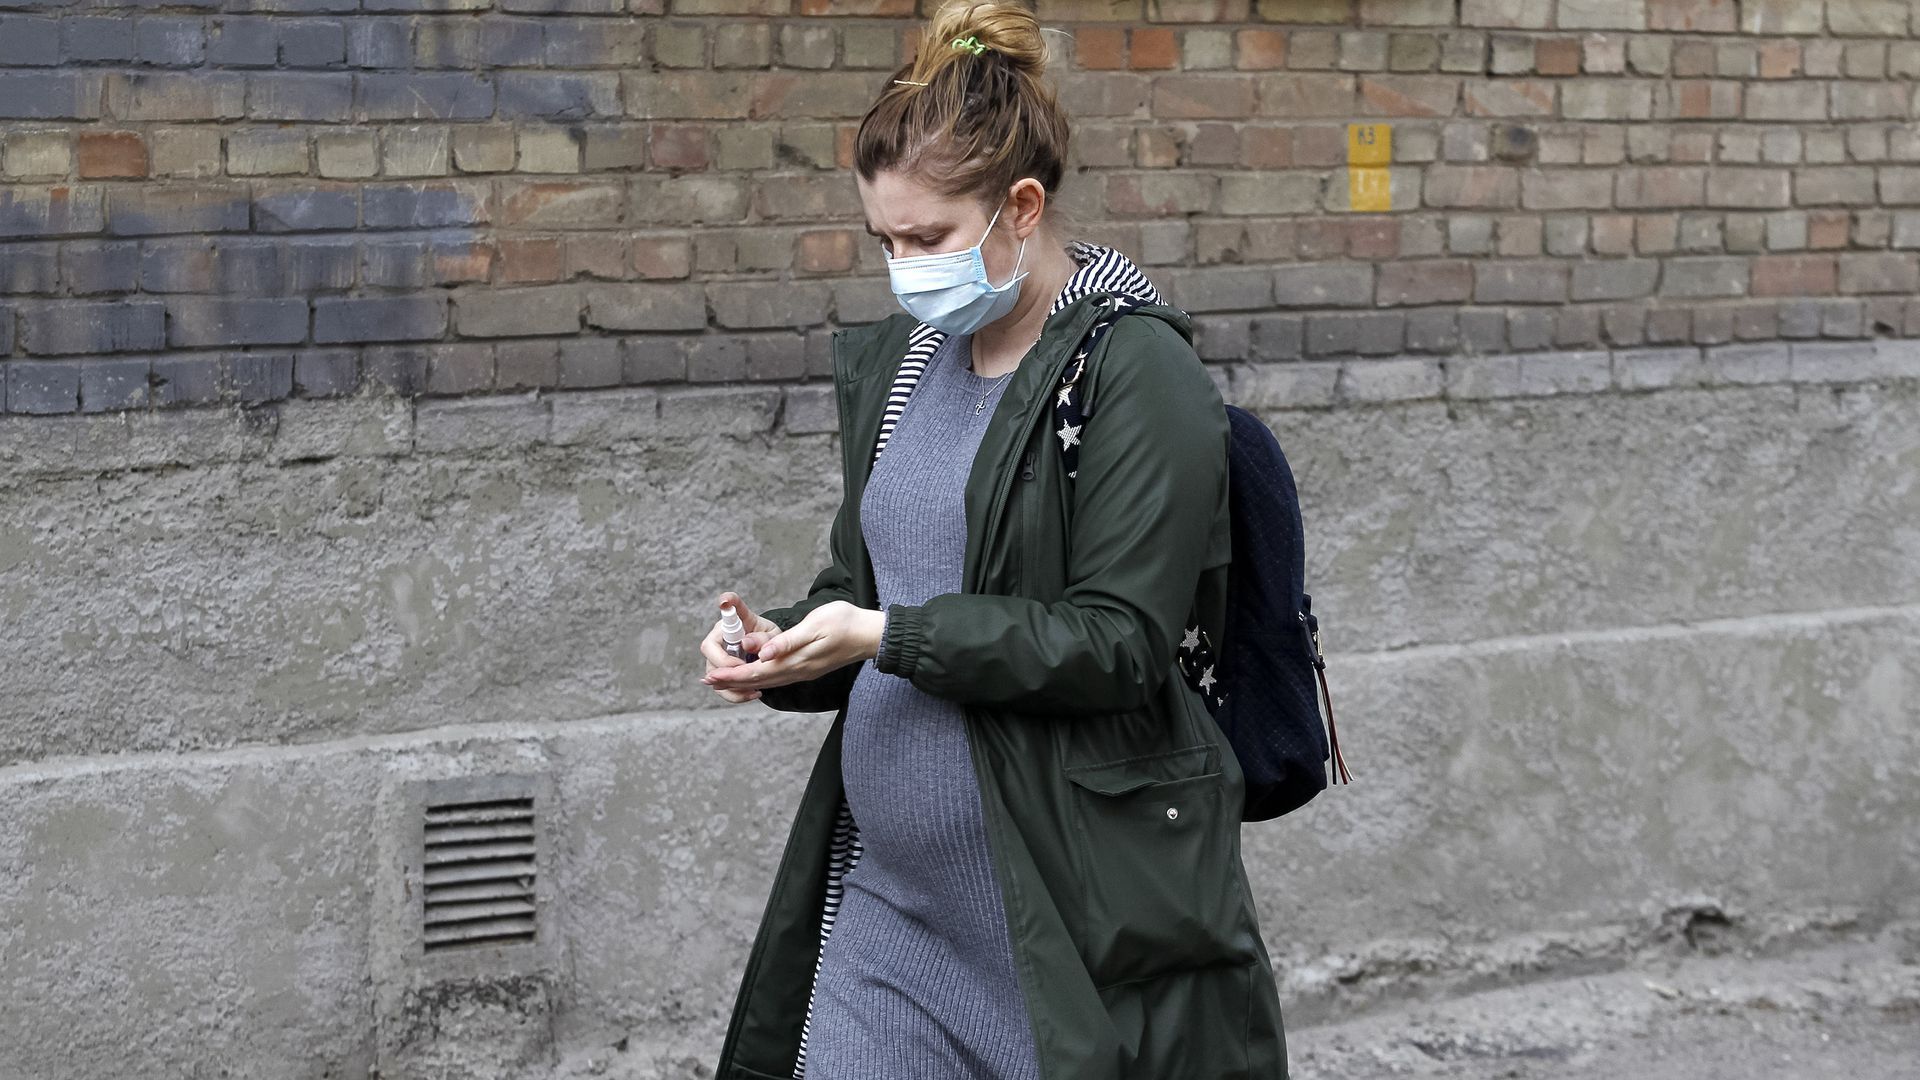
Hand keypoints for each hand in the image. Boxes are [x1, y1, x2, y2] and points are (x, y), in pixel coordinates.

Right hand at [699, 591, 780, 703]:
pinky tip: (753, 693)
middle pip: (708, 648)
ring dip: (730, 683)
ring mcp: (716, 656)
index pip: (727, 611)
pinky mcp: (720, 673)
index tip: (725, 600)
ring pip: (712, 672)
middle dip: (725, 663)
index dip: (725, 603)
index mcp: (734, 623)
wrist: (770, 657)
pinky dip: (735, 694)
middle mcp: (720, 637)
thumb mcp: (774, 638)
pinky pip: (721, 687)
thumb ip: (764, 638)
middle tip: (745, 668)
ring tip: (753, 688)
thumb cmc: (770, 641)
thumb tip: (746, 643)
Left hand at [702, 601, 883, 696]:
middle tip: (707, 681)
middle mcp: (797, 671)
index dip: (731, 674)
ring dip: (743, 682)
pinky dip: (759, 680)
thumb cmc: (844, 623)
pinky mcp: (808, 668)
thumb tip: (761, 655)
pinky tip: (754, 679)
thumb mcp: (815, 626)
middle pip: (758, 680)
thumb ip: (787, 642)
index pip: (756, 672)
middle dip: (731, 681)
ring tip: (723, 681)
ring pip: (767, 682)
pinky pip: (777, 679)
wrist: (870, 634)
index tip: (710, 675)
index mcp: (795, 661)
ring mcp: (803, 671)